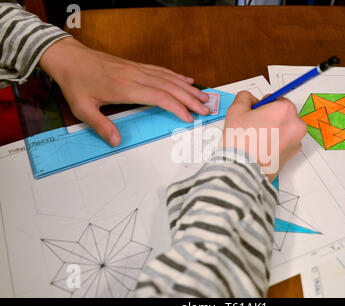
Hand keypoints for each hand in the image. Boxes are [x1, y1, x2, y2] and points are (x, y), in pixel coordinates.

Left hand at [39, 37, 209, 146]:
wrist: (70, 57)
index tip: (190, 118)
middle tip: (207, 109)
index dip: (177, 108)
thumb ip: (100, 125)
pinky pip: (161, 70)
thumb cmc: (76, 83)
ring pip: (169, 78)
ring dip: (188, 87)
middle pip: (170, 87)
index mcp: (124, 88)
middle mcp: (135, 76)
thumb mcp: (82, 108)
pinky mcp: (136, 66)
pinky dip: (177, 76)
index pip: (159, 97)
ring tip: (204, 97)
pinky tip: (187, 80)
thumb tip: (116, 142)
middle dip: (190, 99)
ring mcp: (137, 69)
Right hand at [221, 91, 306, 181]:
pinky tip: (261, 148)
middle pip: (282, 114)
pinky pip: (285, 143)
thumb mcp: (235, 111)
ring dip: (273, 131)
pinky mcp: (292, 155)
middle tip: (253, 127)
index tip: (254, 113)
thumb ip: (244, 98)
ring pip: (284, 129)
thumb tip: (248, 99)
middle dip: (269, 118)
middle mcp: (295, 124)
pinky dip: (275, 144)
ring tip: (255, 140)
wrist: (243, 171)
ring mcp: (296, 141)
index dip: (263, 105)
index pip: (276, 99)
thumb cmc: (241, 143)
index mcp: (285, 109)